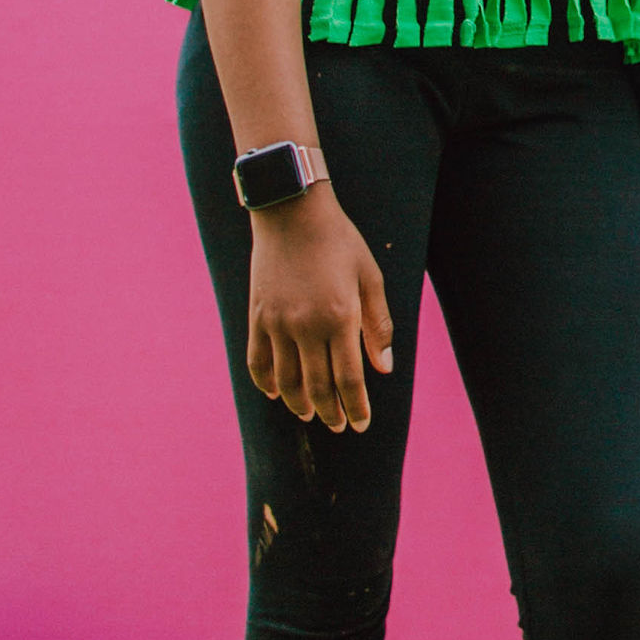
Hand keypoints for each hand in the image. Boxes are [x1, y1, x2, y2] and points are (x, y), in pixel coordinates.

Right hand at [246, 192, 393, 432]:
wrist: (292, 212)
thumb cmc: (340, 242)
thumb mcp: (370, 278)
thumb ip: (378, 325)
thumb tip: (383, 368)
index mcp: (340, 317)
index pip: (349, 379)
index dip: (356, 407)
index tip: (361, 425)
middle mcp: (306, 326)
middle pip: (317, 387)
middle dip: (330, 413)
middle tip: (337, 426)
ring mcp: (277, 323)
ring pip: (286, 381)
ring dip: (298, 404)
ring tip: (310, 414)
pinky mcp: (256, 316)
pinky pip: (258, 361)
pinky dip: (266, 383)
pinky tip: (276, 393)